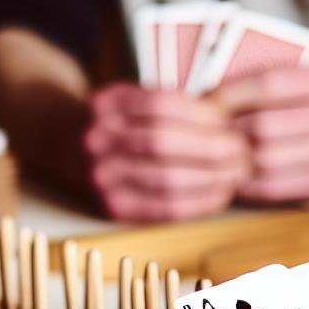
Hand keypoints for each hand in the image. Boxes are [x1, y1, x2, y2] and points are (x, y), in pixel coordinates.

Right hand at [83, 84, 246, 221]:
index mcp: (105, 104)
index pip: (160, 105)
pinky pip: (164, 209)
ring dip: (211, 178)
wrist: (65, 147)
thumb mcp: (134, 98)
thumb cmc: (117, 123)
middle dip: (212, 148)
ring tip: (238, 172)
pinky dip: (198, 203)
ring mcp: (99, 177)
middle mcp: (96, 140)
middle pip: (163, 143)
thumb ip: (173, 106)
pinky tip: (220, 194)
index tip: (232, 121)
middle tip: (244, 150)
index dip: (202, 114)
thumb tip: (230, 122)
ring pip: (166, 179)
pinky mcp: (111, 208)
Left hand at [213, 64, 308, 202]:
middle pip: (265, 125)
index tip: (208, 99)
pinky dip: (247, 183)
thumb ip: (265, 82)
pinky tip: (235, 174)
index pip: (270, 84)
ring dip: (236, 159)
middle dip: (230, 130)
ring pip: (266, 159)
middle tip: (207, 132)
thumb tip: (209, 95)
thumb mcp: (303, 83)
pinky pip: (273, 185)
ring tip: (219, 154)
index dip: (233, 93)